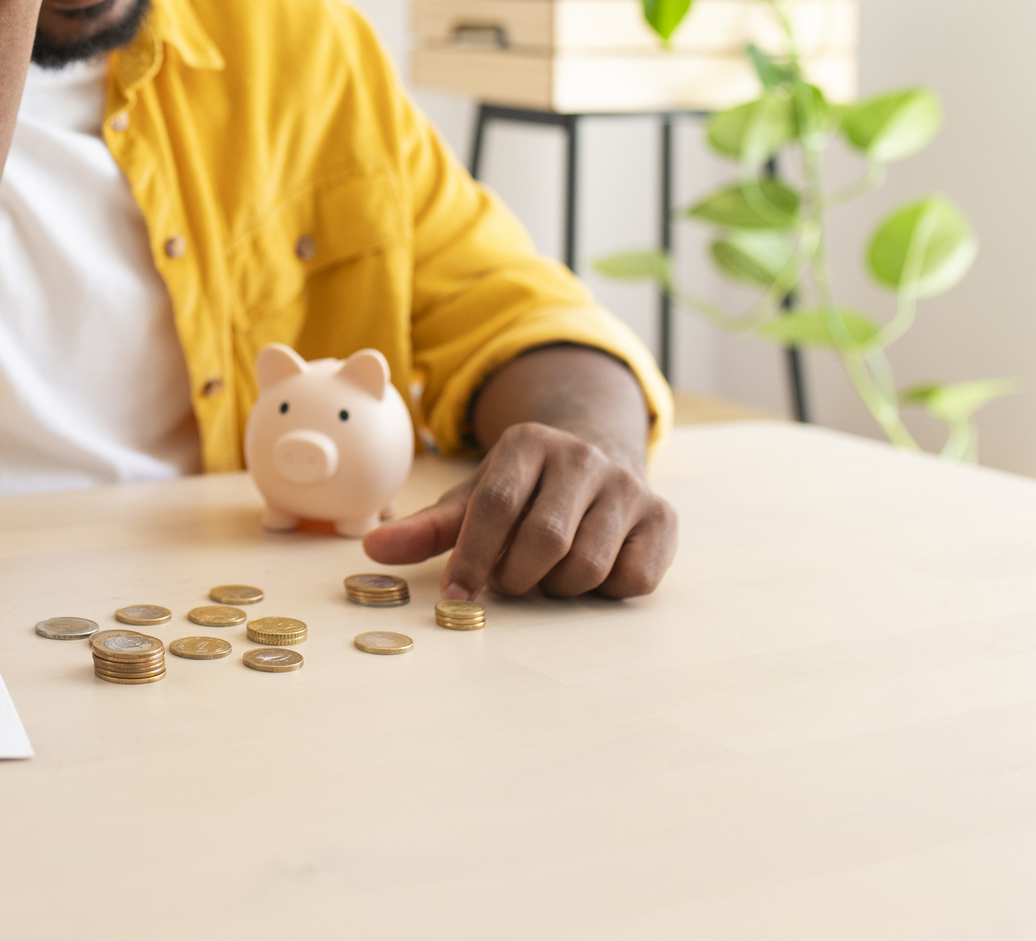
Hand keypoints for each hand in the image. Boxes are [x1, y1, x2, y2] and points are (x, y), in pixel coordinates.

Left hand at [362, 422, 677, 598]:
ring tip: (547, 573)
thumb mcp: (473, 499)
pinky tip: (591, 571)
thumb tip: (372, 550)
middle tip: (509, 580)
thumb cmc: (523, 491)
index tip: (456, 592)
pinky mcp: (663, 518)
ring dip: (558, 587)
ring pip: (589, 565)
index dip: (473, 556)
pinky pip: (633, 578)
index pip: (495, 506)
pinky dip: (606, 590)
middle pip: (544, 541)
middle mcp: (583, 457)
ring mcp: (628, 486)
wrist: (598, 460)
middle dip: (518, 575)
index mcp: (528, 443)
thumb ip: (427, 527)